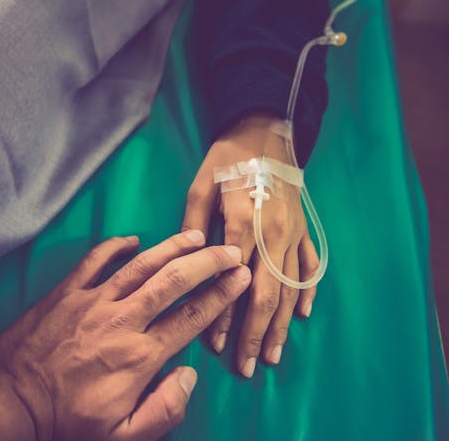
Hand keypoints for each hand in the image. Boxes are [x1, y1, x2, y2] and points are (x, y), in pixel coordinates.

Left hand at [0, 231, 250, 440]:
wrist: (8, 404)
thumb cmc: (65, 424)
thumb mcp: (120, 437)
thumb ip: (162, 410)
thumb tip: (189, 375)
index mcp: (139, 356)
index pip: (190, 318)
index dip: (219, 296)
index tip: (240, 278)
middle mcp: (121, 321)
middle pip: (172, 281)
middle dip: (206, 263)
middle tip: (230, 250)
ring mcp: (90, 302)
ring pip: (139, 265)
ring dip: (170, 247)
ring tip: (195, 235)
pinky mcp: (64, 293)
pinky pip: (92, 261)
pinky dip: (113, 246)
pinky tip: (131, 239)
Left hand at [182, 113, 319, 376]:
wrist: (266, 130)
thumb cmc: (225, 159)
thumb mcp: (199, 187)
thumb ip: (193, 227)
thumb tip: (187, 263)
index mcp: (242, 224)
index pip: (232, 281)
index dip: (224, 315)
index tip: (216, 345)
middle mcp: (272, 235)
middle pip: (265, 295)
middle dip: (255, 335)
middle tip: (248, 367)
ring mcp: (293, 233)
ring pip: (289, 288)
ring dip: (280, 325)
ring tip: (273, 355)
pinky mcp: (305, 229)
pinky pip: (309, 266)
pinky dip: (306, 292)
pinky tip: (300, 315)